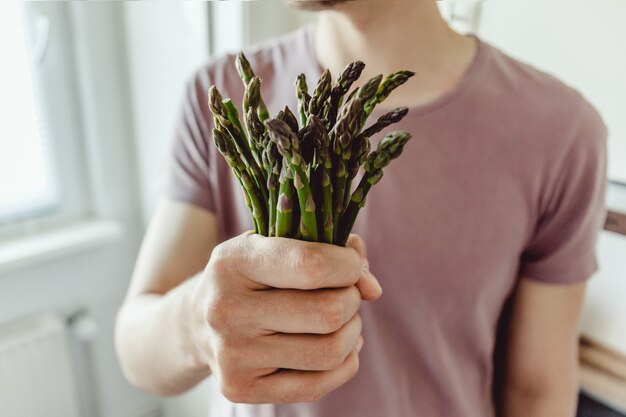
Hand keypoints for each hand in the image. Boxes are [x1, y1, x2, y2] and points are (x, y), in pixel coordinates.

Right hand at [189, 232, 381, 403]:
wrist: (196, 322)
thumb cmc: (251, 276)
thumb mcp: (277, 245)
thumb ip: (331, 250)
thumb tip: (372, 288)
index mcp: (233, 262)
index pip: (311, 265)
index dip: (348, 265)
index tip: (351, 265)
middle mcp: (226, 310)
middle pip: (327, 312)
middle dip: (352, 299)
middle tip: (345, 294)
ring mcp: (232, 355)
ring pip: (329, 351)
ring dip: (351, 331)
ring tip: (340, 319)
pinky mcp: (241, 389)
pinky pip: (319, 384)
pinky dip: (344, 363)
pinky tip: (336, 345)